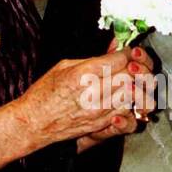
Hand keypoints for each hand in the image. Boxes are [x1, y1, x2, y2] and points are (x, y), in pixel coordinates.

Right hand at [0, 46, 155, 166]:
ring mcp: (100, 111)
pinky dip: (132, 104)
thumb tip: (115, 46)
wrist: (34, 122)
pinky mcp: (102, 124)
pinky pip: (128, 113)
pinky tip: (129, 98)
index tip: (129, 52)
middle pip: (131, 76)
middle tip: (135, 65)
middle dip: (137, 68)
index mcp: (84, 74)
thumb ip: (93, 58)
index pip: (120, 59)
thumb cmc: (44, 93)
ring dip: (137, 86)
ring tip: (134, 81)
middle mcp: (94, 93)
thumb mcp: (64, 66)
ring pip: (133, 95)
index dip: (129, 53)